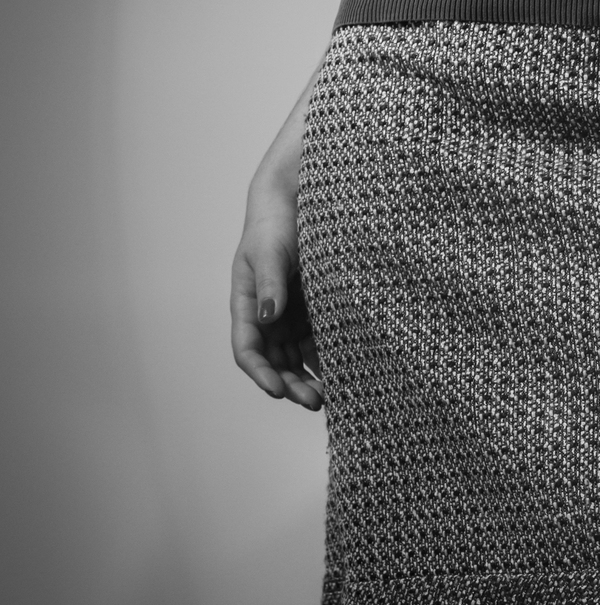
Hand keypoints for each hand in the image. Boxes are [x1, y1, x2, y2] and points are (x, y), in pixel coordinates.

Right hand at [230, 172, 321, 409]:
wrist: (301, 202)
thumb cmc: (276, 224)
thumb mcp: (269, 250)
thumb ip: (269, 282)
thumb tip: (268, 316)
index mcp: (247, 305)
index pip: (247, 349)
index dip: (261, 373)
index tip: (278, 391)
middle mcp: (268, 317)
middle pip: (274, 362)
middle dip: (291, 385)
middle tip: (315, 402)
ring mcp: (292, 317)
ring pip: (297, 359)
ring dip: (310, 380)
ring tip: (334, 396)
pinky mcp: (316, 312)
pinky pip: (319, 344)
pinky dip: (328, 361)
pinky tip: (348, 373)